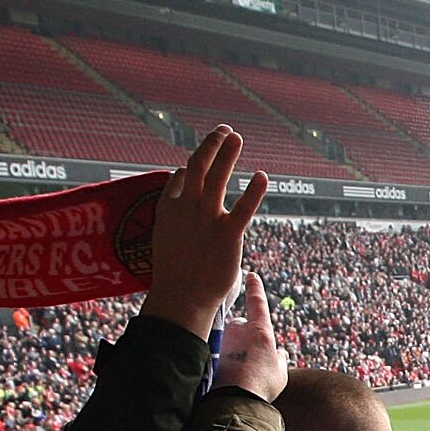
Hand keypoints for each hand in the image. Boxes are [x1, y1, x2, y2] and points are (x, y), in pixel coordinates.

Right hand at [143, 127, 268, 336]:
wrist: (182, 299)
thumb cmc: (176, 274)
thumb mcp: (167, 240)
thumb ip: (175, 219)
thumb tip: (182, 205)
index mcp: (169, 209)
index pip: (179, 177)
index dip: (189, 168)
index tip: (199, 163)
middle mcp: (187, 208)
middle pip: (198, 166)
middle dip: (211, 145)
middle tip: (224, 131)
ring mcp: (207, 219)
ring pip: (216, 176)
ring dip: (226, 153)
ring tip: (235, 136)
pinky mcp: (228, 235)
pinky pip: (243, 208)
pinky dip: (254, 192)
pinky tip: (263, 176)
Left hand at [215, 272, 287, 399]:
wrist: (236, 400)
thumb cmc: (262, 383)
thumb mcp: (280, 371)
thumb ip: (279, 358)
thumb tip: (280, 353)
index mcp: (260, 331)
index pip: (257, 302)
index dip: (255, 288)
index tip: (251, 275)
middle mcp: (239, 331)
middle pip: (241, 325)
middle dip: (245, 334)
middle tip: (253, 355)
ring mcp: (224, 342)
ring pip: (230, 339)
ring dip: (235, 348)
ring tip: (244, 370)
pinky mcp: (213, 355)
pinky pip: (223, 353)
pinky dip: (228, 360)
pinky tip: (234, 376)